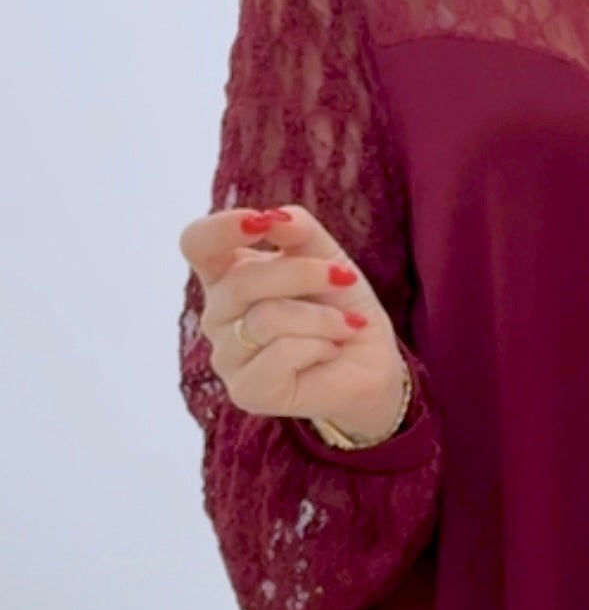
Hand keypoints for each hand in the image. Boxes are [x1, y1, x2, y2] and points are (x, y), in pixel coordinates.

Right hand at [179, 204, 406, 442]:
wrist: (370, 366)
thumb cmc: (340, 309)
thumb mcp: (326, 256)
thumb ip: (299, 230)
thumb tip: (276, 217)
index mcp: (226, 276)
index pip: (197, 243)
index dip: (222, 228)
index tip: (264, 223)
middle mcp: (217, 316)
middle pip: (240, 281)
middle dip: (301, 274)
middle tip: (343, 278)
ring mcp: (228, 357)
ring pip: (266, 319)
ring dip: (321, 317)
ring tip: (344, 325)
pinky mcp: (247, 391)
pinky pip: (282, 353)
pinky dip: (319, 345)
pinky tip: (329, 352)